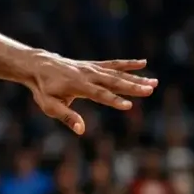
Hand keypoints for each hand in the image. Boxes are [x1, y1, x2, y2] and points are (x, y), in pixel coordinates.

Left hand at [26, 54, 157, 134]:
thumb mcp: (49, 106)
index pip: (99, 94)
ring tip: (154, 82)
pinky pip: (113, 64)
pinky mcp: (93, 65)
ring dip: (136, 78)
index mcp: (77, 86)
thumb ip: (66, 117)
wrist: (39, 66)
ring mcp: (92, 69)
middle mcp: (87, 75)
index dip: (113, 100)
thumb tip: (81, 131)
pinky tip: (143, 63)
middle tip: (150, 90)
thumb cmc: (43, 89)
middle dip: (132, 87)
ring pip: (117, 73)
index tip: (128, 105)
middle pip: (113, 82)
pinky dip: (128, 64)